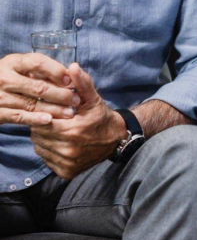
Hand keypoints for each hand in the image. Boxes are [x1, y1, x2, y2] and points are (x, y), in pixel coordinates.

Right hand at [0, 53, 77, 126]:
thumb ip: (41, 69)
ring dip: (53, 109)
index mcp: (13, 62)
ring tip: (69, 112)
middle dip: (61, 94)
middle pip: (38, 87)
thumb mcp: (21, 67)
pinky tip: (49, 120)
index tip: (70, 80)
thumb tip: (70, 74)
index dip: (56, 71)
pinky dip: (36, 119)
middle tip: (76, 100)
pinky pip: (19, 117)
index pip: (38, 63)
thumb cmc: (10, 77)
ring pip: (31, 103)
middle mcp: (4, 78)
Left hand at [30, 63, 125, 179]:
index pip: (43, 121)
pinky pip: (46, 158)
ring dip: (44, 137)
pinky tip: (59, 141)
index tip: (51, 110)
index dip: (44, 113)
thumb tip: (72, 67)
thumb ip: (82, 82)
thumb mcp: (93, 98)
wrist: (116, 139)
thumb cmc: (101, 116)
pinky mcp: (65, 172)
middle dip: (43, 124)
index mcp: (73, 130)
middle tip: (53, 118)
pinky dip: (48, 149)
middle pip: (38, 134)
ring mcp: (66, 162)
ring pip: (39, 147)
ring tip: (56, 129)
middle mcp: (68, 149)